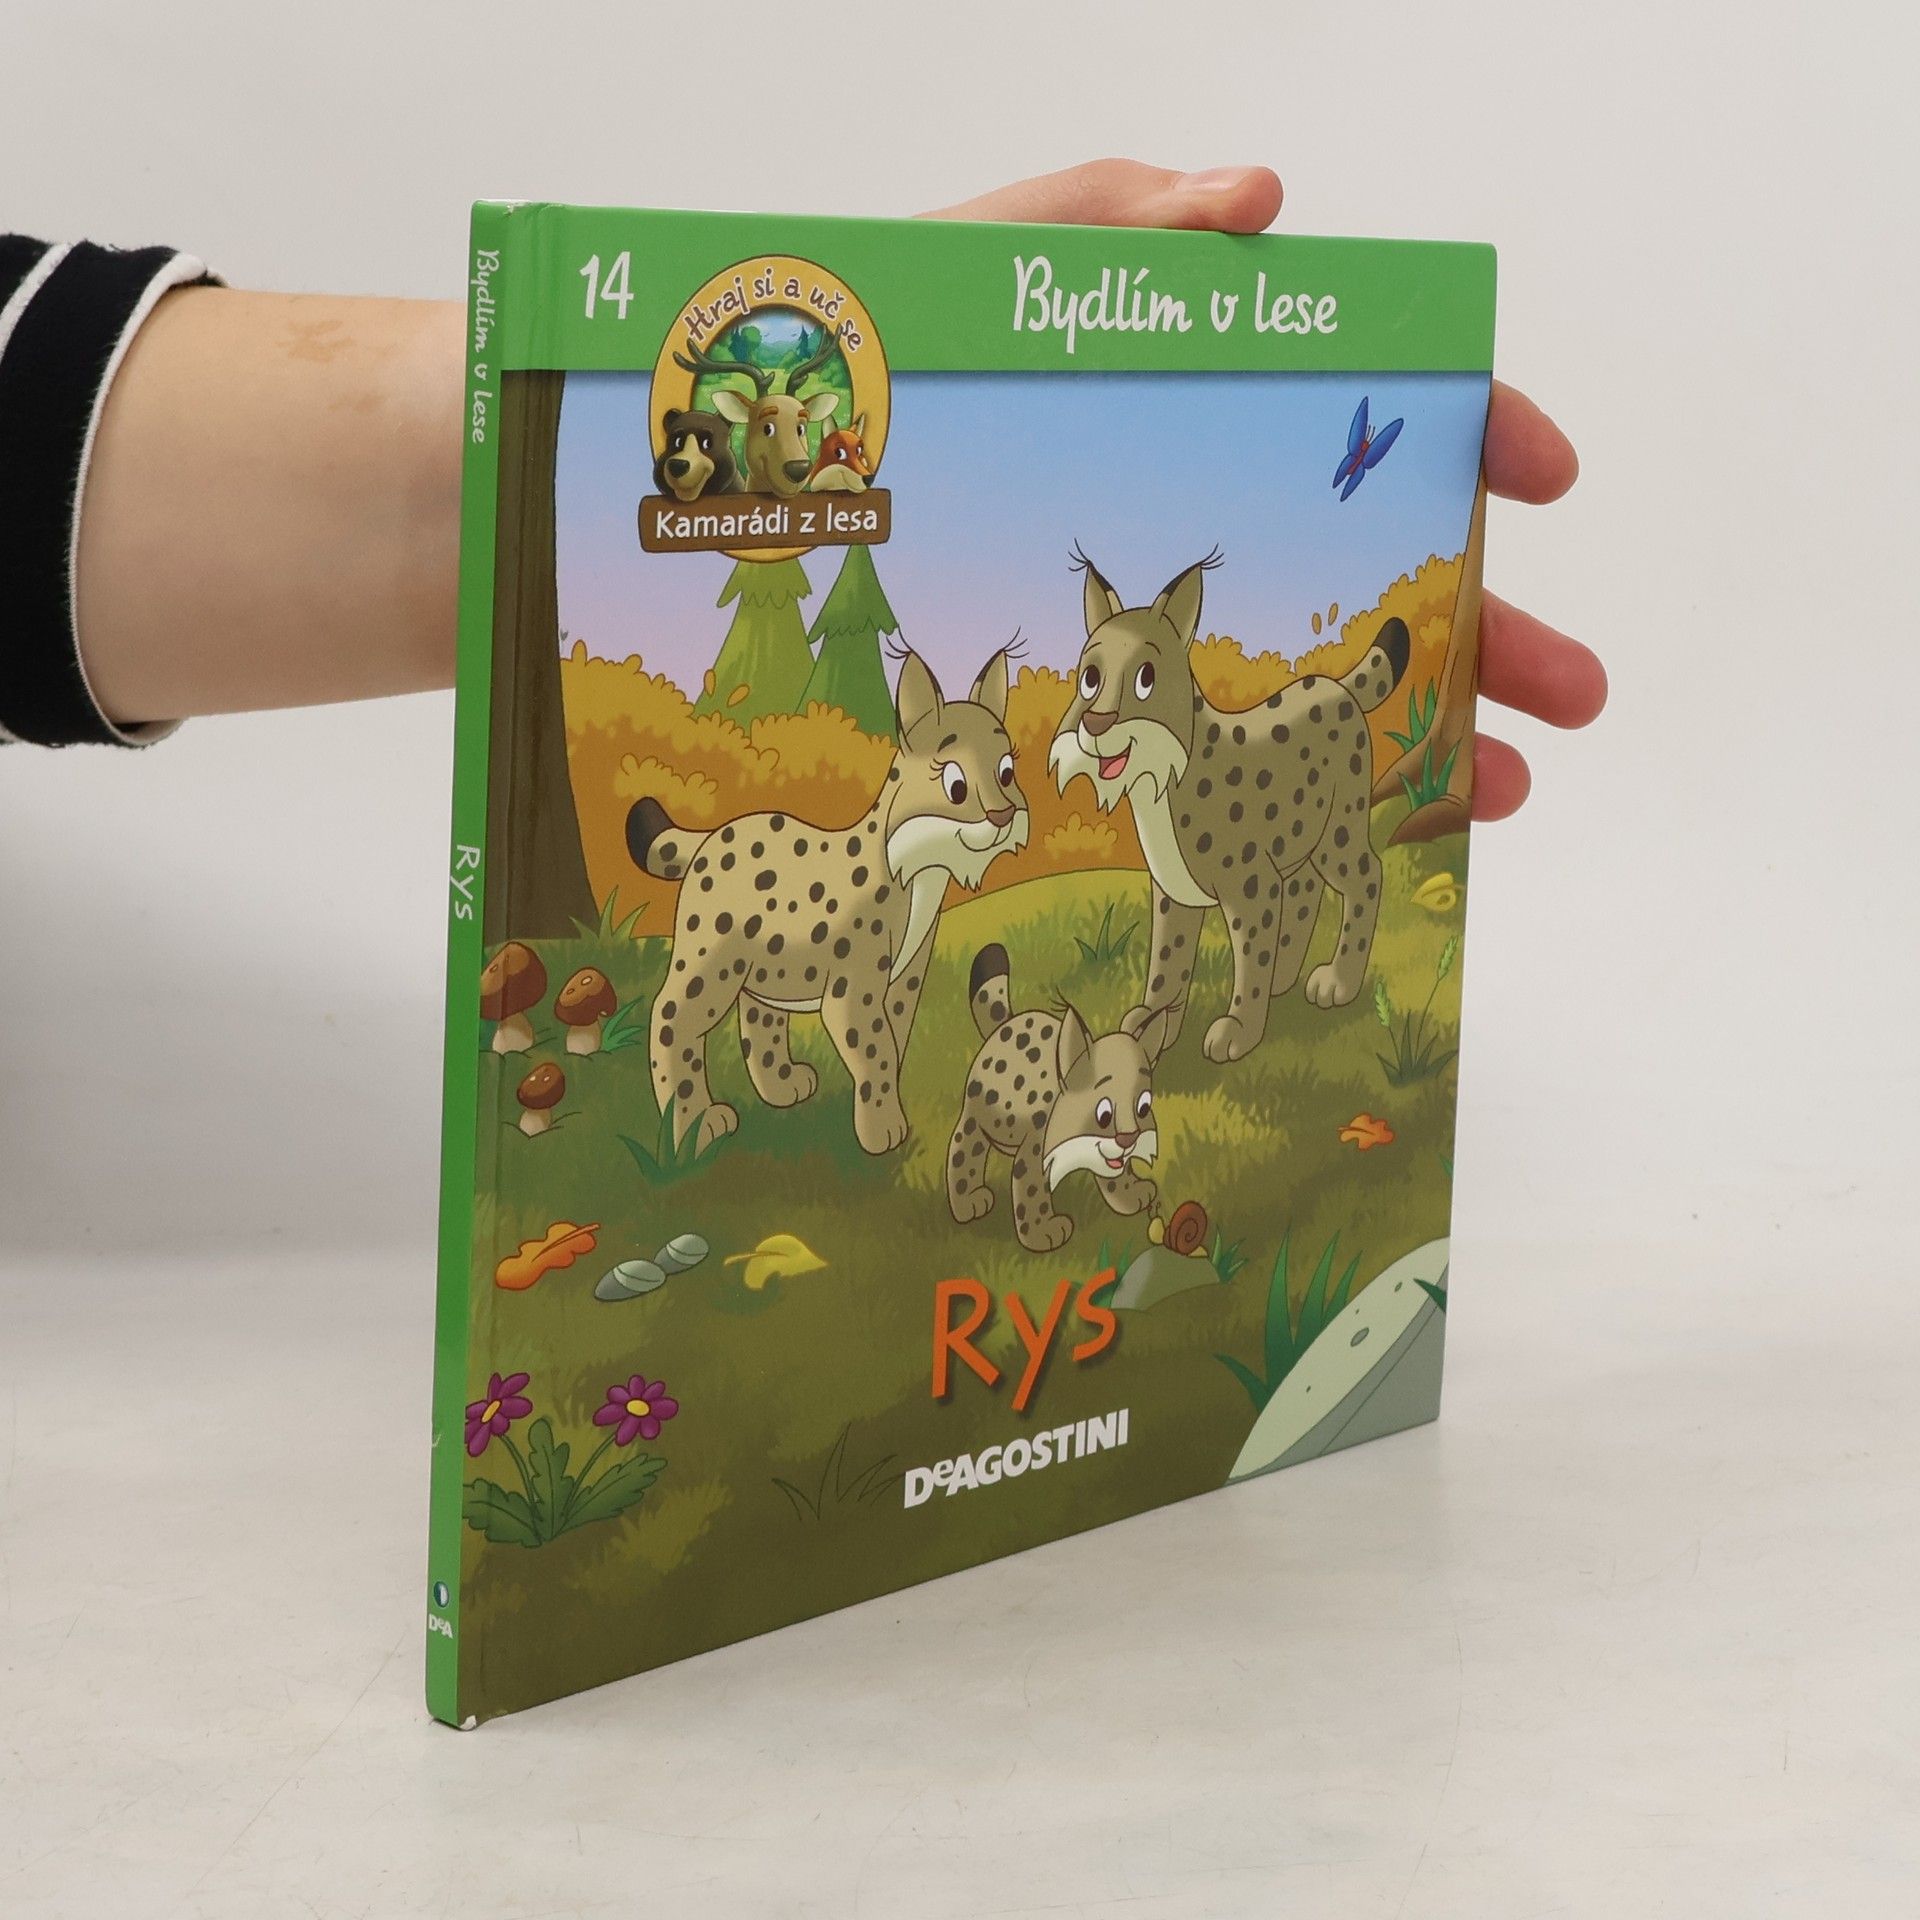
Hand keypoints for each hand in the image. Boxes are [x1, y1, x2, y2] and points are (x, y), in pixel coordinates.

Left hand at [927, 160, 1605, 821]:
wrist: (766, 484)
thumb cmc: (872, 362)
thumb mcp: (986, 267)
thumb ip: (1111, 220)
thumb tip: (1262, 204)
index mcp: (1202, 409)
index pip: (1366, 410)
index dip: (1468, 434)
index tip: (1541, 478)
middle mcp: (1204, 518)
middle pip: (1368, 574)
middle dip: (1486, 629)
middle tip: (1571, 694)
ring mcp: (1155, 625)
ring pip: (1314, 687)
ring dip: (1423, 739)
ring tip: (1499, 795)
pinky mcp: (1092, 704)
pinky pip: (1215, 762)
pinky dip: (1295, 804)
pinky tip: (1366, 838)